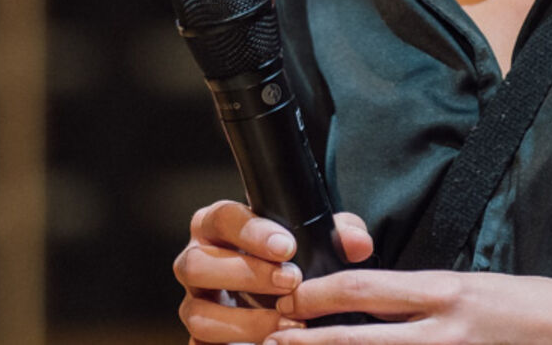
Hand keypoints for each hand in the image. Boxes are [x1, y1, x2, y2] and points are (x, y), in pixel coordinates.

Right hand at [174, 199, 374, 342]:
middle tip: (291, 283)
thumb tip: (359, 245)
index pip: (224, 218)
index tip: (288, 248)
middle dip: (246, 275)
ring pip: (198, 314)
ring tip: (288, 322)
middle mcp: (195, 261)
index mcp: (217, 225)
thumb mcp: (313, 240)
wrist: (276, 295)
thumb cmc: (291, 259)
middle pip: (197, 264)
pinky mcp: (199, 337)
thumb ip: (338, 234)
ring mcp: (193, 302)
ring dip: (244, 321)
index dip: (253, 233)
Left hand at [266, 268, 551, 344]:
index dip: (322, 295)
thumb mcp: (477, 287)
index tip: (295, 296)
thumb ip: (427, 298)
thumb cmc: (537, 308)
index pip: (367, 291)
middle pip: (358, 339)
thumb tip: (378, 305)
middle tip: (274, 339)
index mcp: (447, 294)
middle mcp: (444, 333)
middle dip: (309, 342)